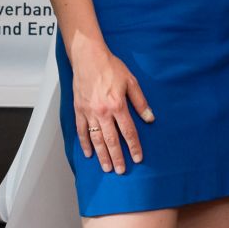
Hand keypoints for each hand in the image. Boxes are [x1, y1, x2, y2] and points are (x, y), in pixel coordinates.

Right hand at [70, 41, 152, 174]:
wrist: (88, 57)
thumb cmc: (110, 66)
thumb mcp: (131, 81)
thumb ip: (140, 102)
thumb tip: (150, 118)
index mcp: (117, 105)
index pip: (128, 131)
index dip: (134, 146)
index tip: (137, 158)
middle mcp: (102, 112)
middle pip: (111, 140)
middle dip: (117, 157)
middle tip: (121, 171)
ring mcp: (89, 112)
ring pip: (96, 139)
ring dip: (102, 155)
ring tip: (107, 168)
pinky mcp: (79, 109)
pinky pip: (81, 131)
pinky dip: (84, 143)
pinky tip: (89, 154)